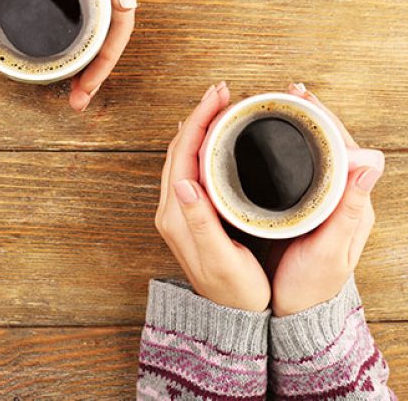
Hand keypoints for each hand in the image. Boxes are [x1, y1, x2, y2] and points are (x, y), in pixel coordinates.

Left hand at [67, 0, 137, 111]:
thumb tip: (128, 2)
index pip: (114, 36)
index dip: (102, 67)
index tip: (85, 92)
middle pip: (101, 44)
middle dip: (90, 76)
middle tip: (75, 102)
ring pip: (88, 36)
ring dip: (77, 64)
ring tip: (65, 89)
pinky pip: (71, 22)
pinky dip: (64, 41)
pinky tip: (48, 52)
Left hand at [155, 83, 270, 311]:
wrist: (231, 316)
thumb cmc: (234, 291)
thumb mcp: (220, 258)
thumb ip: (200, 222)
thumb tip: (183, 183)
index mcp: (177, 215)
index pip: (183, 153)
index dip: (200, 119)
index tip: (219, 95)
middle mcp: (173, 209)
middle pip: (181, 148)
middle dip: (200, 114)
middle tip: (224, 91)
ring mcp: (180, 210)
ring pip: (185, 155)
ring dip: (201, 127)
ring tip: (223, 106)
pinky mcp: (191, 213)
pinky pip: (193, 167)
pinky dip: (204, 144)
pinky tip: (219, 138)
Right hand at [268, 83, 384, 315]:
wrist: (298, 312)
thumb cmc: (313, 286)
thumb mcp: (330, 250)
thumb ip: (348, 209)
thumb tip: (373, 161)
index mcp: (354, 203)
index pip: (345, 147)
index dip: (324, 119)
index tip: (302, 97)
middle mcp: (341, 197)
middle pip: (329, 144)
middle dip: (310, 115)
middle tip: (288, 92)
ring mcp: (323, 202)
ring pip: (315, 154)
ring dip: (299, 128)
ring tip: (279, 106)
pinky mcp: (305, 208)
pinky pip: (300, 169)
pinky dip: (288, 149)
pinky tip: (271, 140)